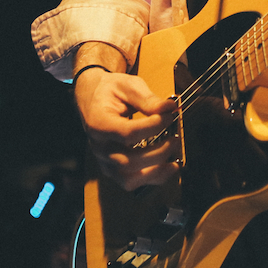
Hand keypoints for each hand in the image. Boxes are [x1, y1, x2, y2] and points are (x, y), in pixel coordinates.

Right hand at [75, 60, 178, 190]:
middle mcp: (99, 146)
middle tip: (175, 139)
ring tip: (174, 161)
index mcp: (99, 123)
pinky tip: (167, 168)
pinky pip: (130, 182)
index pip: (127, 133)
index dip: (152, 127)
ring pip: (128, 179)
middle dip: (157, 154)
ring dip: (155, 172)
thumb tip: (170, 108)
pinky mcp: (112, 168)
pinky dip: (151, 178)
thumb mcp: (128, 85)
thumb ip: (148, 99)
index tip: (170, 117)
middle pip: (128, 161)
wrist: (92, 96)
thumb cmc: (110, 90)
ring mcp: (104, 160)